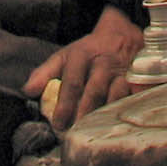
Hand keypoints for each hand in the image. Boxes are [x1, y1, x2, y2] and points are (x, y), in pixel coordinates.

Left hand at [25, 4, 142, 130]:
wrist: (121, 33)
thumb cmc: (88, 52)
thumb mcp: (64, 56)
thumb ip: (45, 73)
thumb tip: (28, 92)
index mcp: (82, 56)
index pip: (72, 82)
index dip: (65, 104)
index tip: (57, 124)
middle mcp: (103, 62)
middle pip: (94, 90)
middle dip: (84, 113)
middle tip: (75, 133)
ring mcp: (123, 70)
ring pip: (117, 94)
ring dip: (106, 114)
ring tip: (97, 132)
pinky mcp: (139, 77)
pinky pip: (136, 94)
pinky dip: (130, 107)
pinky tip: (124, 122)